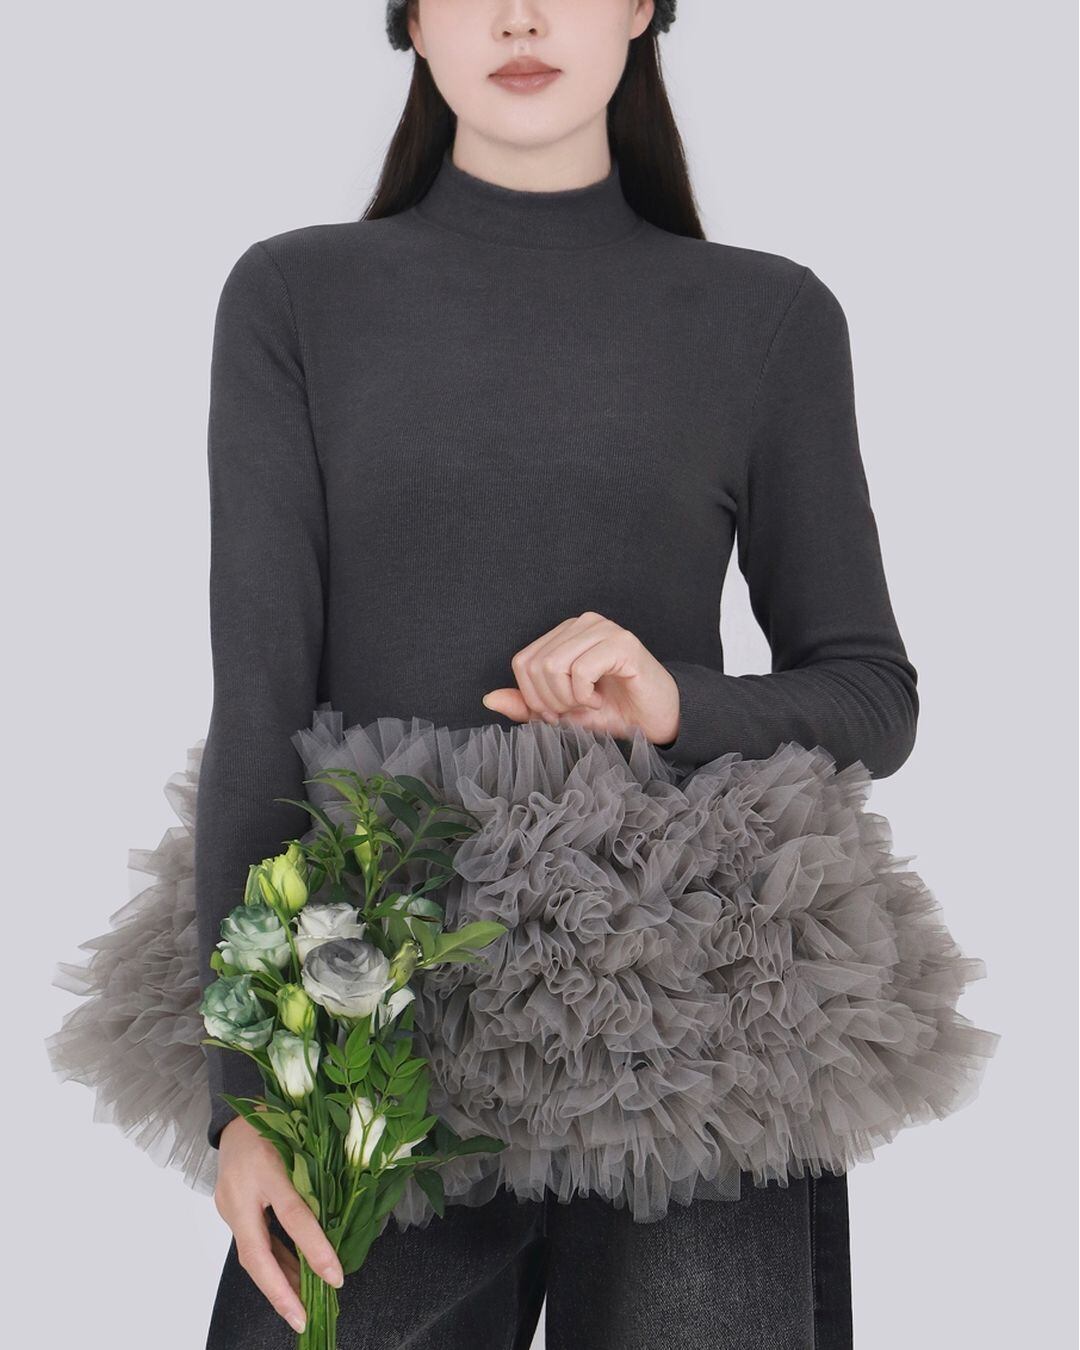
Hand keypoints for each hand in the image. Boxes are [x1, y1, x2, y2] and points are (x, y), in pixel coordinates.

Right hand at [215, 1114, 343, 1334]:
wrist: (237, 1114)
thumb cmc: (280, 1120)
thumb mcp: (304, 1141)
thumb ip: (317, 1179)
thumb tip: (341, 1224)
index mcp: (266, 1166)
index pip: (294, 1216)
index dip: (315, 1249)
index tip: (335, 1277)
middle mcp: (241, 1190)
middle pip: (257, 1253)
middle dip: (279, 1292)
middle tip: (302, 1319)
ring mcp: (228, 1203)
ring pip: (252, 1254)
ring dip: (277, 1281)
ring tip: (303, 1304)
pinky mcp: (227, 1209)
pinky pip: (251, 1243)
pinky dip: (271, 1261)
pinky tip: (290, 1278)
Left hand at [481, 611, 679, 743]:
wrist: (656, 720)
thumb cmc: (612, 712)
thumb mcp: (561, 713)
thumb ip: (527, 706)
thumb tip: (488, 698)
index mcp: (565, 633)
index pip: (522, 661)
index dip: (532, 697)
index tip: (557, 714)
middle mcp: (583, 623)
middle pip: (535, 665)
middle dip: (550, 701)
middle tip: (574, 711)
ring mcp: (604, 628)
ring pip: (554, 666)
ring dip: (568, 699)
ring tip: (589, 704)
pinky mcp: (622, 643)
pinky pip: (580, 670)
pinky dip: (585, 696)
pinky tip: (602, 699)